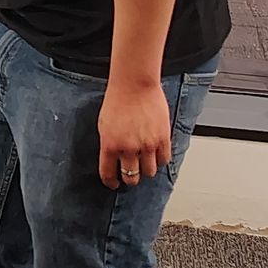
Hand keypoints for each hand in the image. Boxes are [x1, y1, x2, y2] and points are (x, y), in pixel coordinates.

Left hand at [98, 74, 170, 188]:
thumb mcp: (104, 125)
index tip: (114, 184)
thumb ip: (109, 144)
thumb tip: (113, 159)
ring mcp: (147, 144)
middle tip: (131, 175)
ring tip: (145, 163)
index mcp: (110, 145)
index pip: (109, 174)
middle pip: (132, 177)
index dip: (111, 182)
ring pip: (150, 172)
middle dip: (130, 179)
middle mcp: (128, 148)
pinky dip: (160, 160)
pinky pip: (164, 160)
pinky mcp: (162, 138)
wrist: (134, 84)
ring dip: (146, 170)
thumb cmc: (118, 100)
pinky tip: (156, 155)